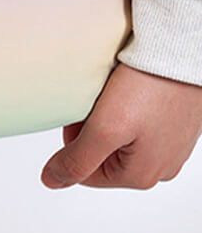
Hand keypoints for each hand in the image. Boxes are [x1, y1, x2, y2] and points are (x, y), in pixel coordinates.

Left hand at [41, 61, 201, 189]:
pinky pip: (137, 120)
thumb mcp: (105, 128)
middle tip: (95, 100)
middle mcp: (159, 166)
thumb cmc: (150, 88)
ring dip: (107, 114)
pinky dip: (125, 104)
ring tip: (111, 92)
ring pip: (118, 135)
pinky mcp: (171, 123)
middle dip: (91, 127)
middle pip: (102, 153)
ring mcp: (168, 145)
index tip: (79, 114)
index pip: (84, 172)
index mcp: (140, 176)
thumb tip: (52, 181)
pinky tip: (127, 88)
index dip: (72, 140)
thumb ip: (77, 160)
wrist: (180, 52)